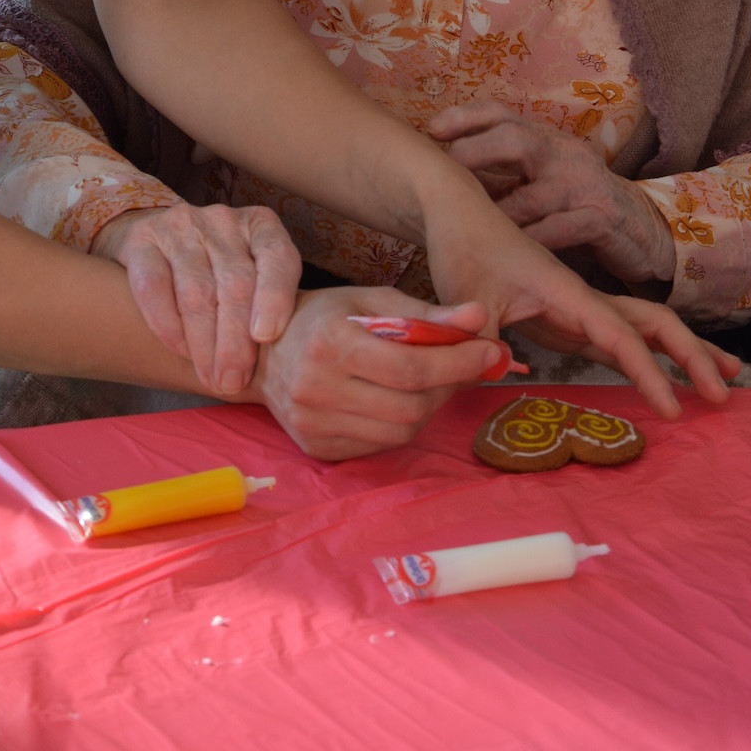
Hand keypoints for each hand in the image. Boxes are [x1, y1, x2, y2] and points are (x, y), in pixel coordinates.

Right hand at [92, 201, 301, 395]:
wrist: (156, 241)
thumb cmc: (219, 271)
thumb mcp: (254, 273)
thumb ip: (269, 303)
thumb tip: (288, 362)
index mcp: (261, 225)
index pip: (277, 256)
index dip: (274, 297)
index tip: (266, 336)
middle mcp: (223, 220)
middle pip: (235, 283)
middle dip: (235, 340)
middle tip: (232, 381)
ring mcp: (180, 227)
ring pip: (196, 291)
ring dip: (204, 343)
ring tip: (211, 377)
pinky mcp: (141, 241)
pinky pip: (154, 288)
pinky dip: (168, 326)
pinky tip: (180, 351)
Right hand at [256, 288, 504, 459]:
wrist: (261, 354)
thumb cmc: (322, 318)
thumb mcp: (370, 301)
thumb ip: (425, 313)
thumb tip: (478, 317)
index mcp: (329, 344)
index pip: (409, 367)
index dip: (457, 363)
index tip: (489, 351)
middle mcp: (317, 389)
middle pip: (410, 406)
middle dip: (447, 387)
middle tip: (461, 367)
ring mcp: (314, 425)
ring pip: (400, 432)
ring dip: (428, 408)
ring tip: (428, 383)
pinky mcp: (317, 448)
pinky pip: (379, 446)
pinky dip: (399, 424)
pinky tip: (396, 400)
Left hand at [417, 161, 737, 418]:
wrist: (459, 213)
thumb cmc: (465, 248)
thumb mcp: (466, 295)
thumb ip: (480, 338)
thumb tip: (496, 374)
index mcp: (566, 291)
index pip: (620, 335)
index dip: (649, 372)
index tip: (672, 408)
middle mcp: (583, 297)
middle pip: (653, 323)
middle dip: (692, 357)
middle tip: (723, 397)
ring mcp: (579, 308)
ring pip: (643, 329)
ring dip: (683, 353)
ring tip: (720, 383)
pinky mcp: (567, 319)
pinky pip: (617, 342)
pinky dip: (645, 361)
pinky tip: (661, 381)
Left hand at [430, 101, 676, 282]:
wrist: (642, 230)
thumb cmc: (576, 205)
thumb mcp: (541, 180)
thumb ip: (502, 175)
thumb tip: (443, 177)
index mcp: (545, 140)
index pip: (502, 114)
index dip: (466, 117)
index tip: (431, 129)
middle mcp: (564, 154)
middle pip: (516, 139)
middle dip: (475, 152)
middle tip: (445, 173)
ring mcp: (585, 185)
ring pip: (533, 193)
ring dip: (498, 211)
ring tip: (467, 225)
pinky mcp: (603, 219)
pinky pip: (561, 229)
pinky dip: (533, 241)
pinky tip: (509, 253)